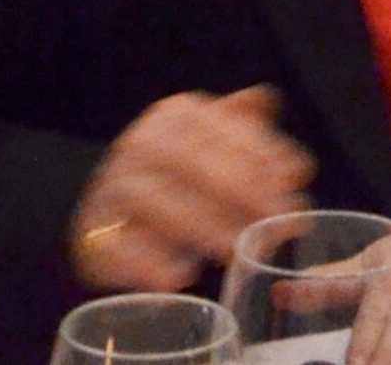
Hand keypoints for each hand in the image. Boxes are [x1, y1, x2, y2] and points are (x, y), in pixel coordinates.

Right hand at [68, 86, 312, 295]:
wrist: (109, 211)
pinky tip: (180, 276)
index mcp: (175, 116)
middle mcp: (139, 143)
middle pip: (189, 159)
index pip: (221, 127)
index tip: (292, 187)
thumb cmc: (179, 179)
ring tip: (235, 249)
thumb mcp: (218, 153)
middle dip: (237, 190)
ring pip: (154, 200)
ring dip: (199, 225)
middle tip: (274, 222)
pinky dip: (148, 261)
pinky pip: (118, 244)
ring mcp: (112, 187)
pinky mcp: (93, 233)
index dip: (259, 155)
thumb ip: (260, 155)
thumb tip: (297, 167)